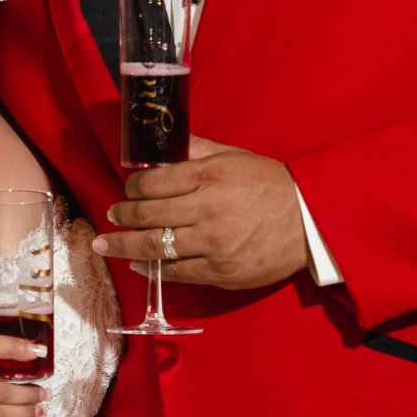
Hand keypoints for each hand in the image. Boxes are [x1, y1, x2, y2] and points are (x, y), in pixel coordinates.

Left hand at [91, 136, 310, 290]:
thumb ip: (196, 151)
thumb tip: (164, 144)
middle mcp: (206, 210)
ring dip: (124, 246)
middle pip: (147, 215)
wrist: (310, 221)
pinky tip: (138, 263)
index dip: (132, 188)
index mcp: (209, 176)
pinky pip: (177, 272)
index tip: (127, 190)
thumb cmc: (271, 185)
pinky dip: (152, 268)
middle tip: (110, 216)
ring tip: (106, 245)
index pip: (153, 183)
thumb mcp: (234, 157)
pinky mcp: (220, 272)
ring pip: (155, 247)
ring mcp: (213, 244)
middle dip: (121, 216)